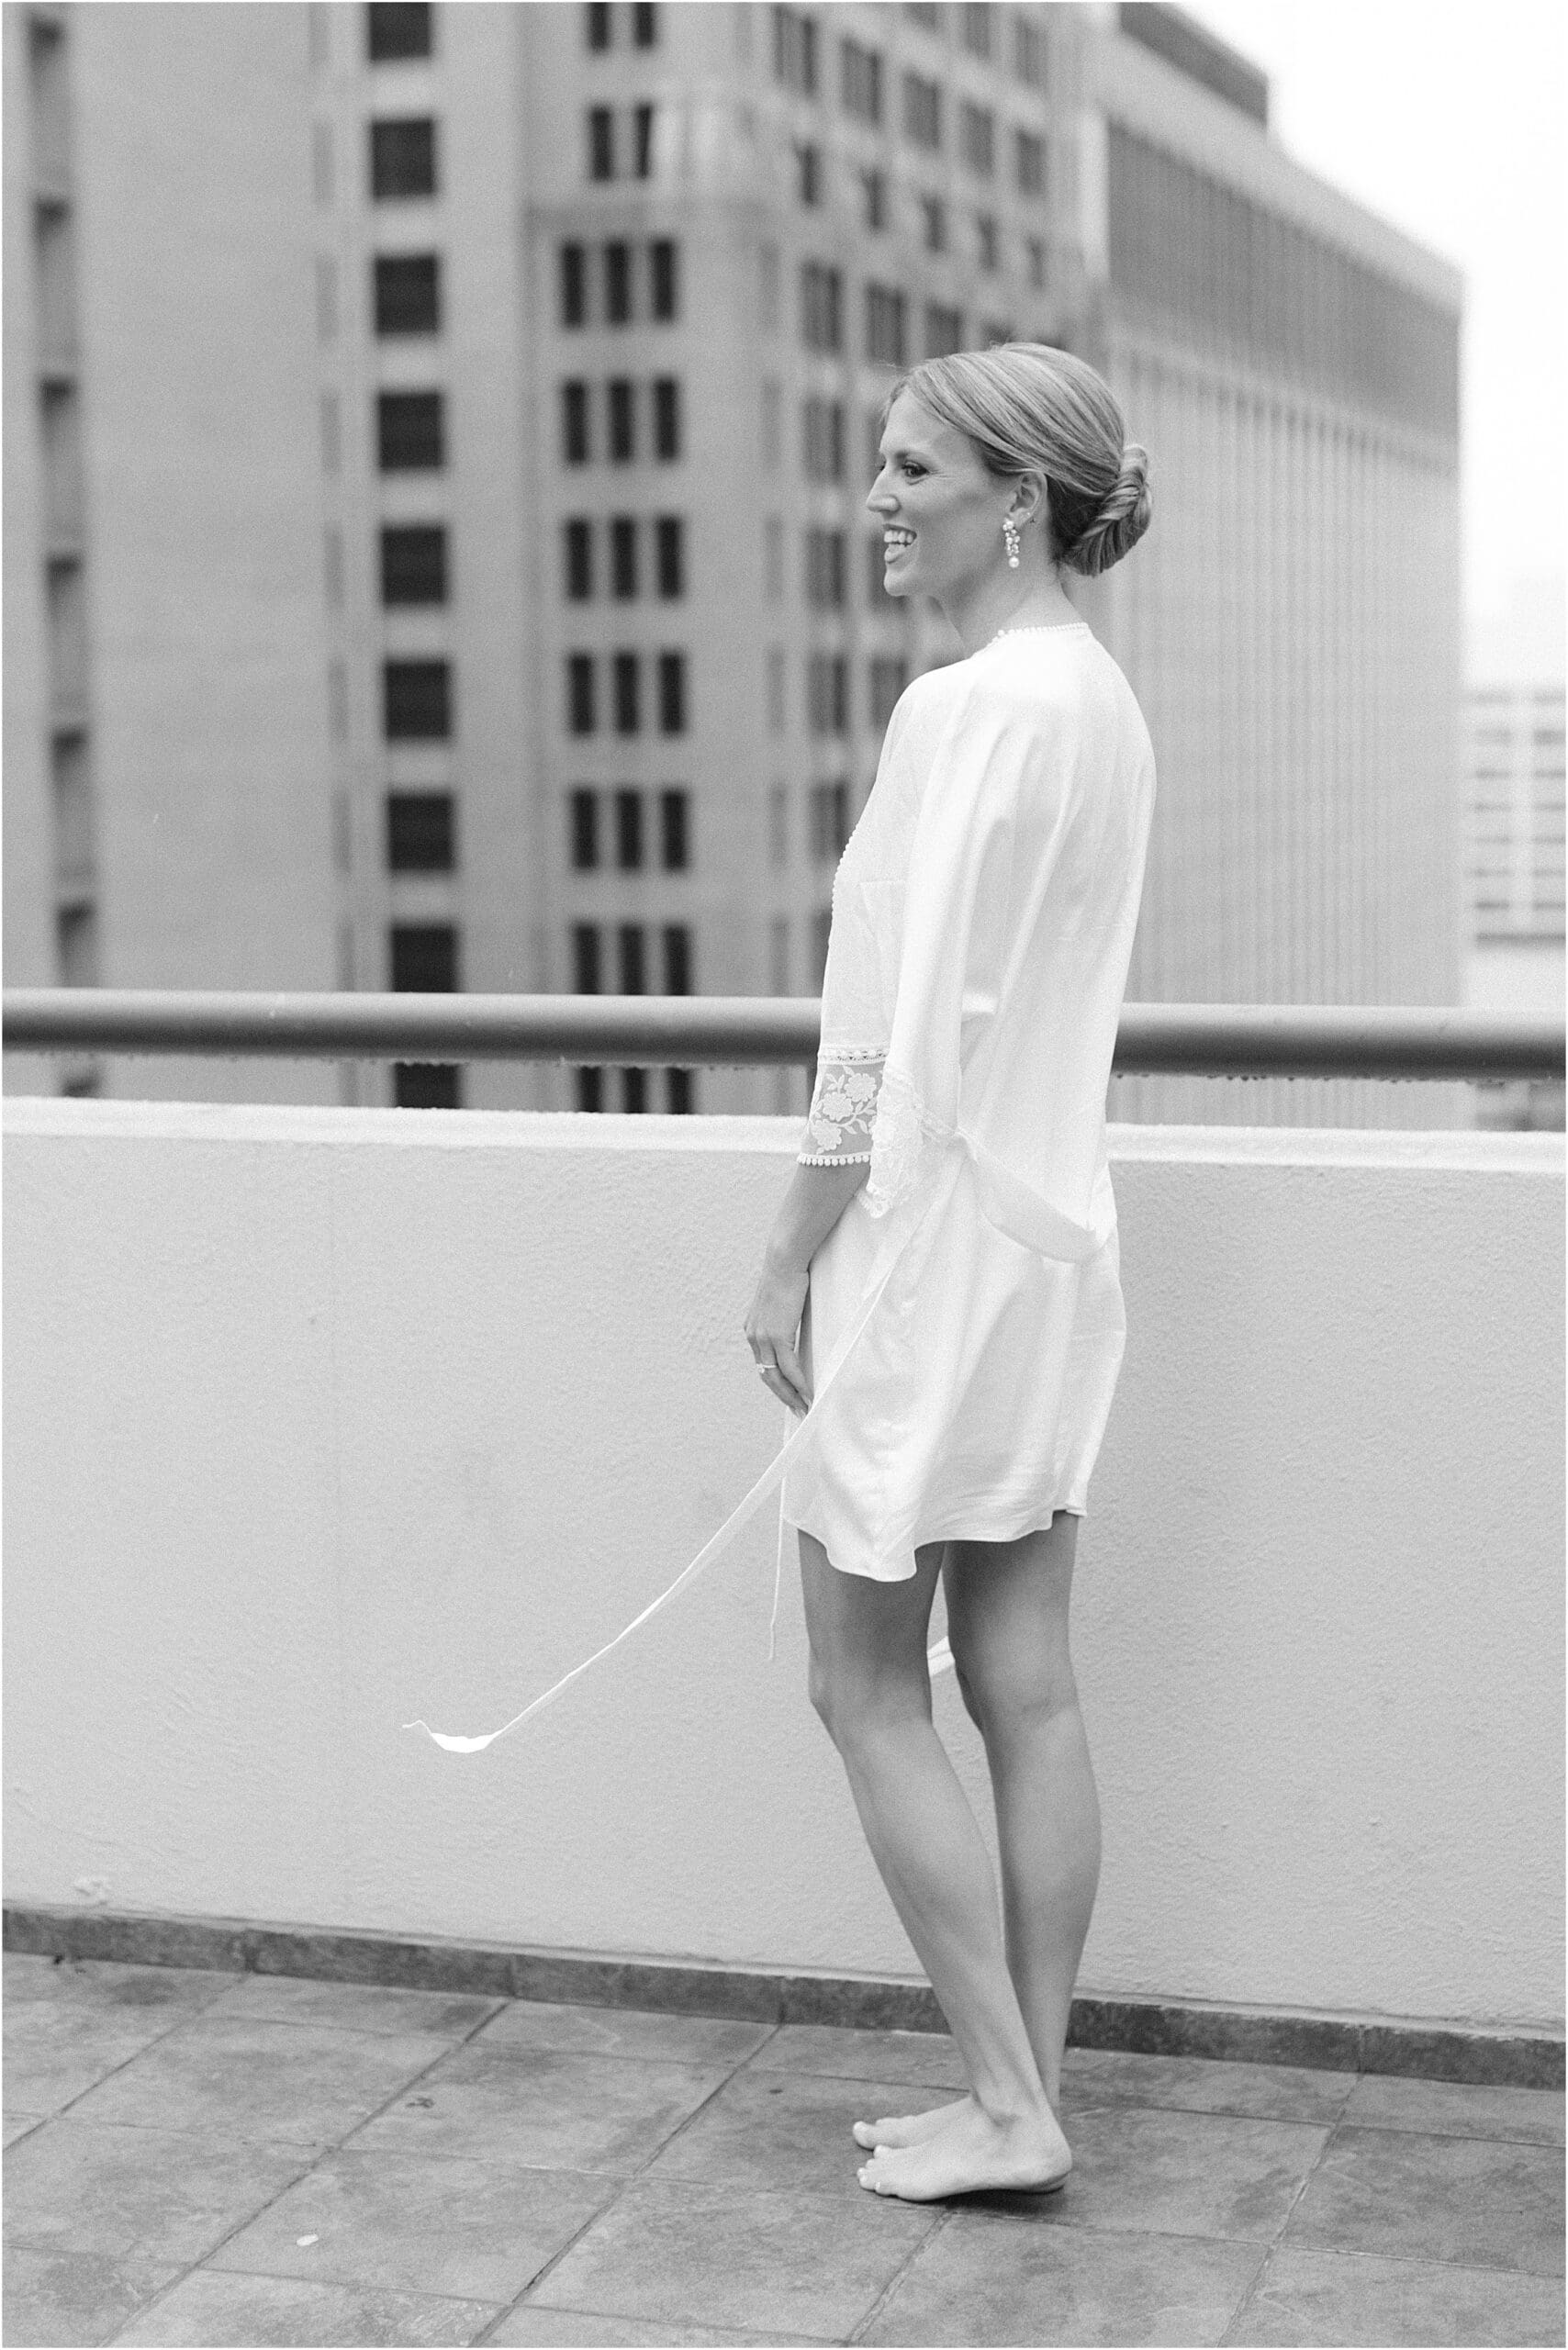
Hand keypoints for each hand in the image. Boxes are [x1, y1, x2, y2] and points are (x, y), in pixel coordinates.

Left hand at [744, 1252, 811, 1417]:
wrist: (784, 1261)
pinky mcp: (777, 1336)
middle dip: (783, 1396)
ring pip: (776, 1377)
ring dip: (791, 1395)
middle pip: (767, 1376)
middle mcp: (753, 1337)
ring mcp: (763, 1338)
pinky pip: (789, 1368)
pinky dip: (800, 1383)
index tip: (789, 1394)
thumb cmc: (788, 1276)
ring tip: (805, 1407)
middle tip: (798, 1410)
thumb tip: (797, 1324)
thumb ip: (785, 1318)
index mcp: (752, 1330)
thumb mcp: (782, 1303)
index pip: (763, 1364)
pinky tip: (809, 1394)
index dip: (776, 1382)